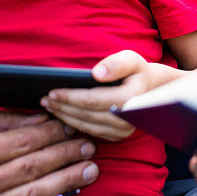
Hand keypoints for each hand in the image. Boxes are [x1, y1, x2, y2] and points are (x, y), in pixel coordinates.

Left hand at [41, 50, 166, 140]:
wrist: (152, 90)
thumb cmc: (138, 71)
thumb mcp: (131, 59)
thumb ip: (116, 63)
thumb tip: (97, 73)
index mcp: (130, 99)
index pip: (92, 100)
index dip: (70, 96)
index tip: (51, 91)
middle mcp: (127, 119)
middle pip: (86, 115)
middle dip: (63, 107)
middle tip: (44, 100)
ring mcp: (123, 131)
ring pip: (86, 126)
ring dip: (65, 117)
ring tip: (49, 107)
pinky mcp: (117, 136)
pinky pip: (90, 132)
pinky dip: (74, 124)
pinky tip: (62, 115)